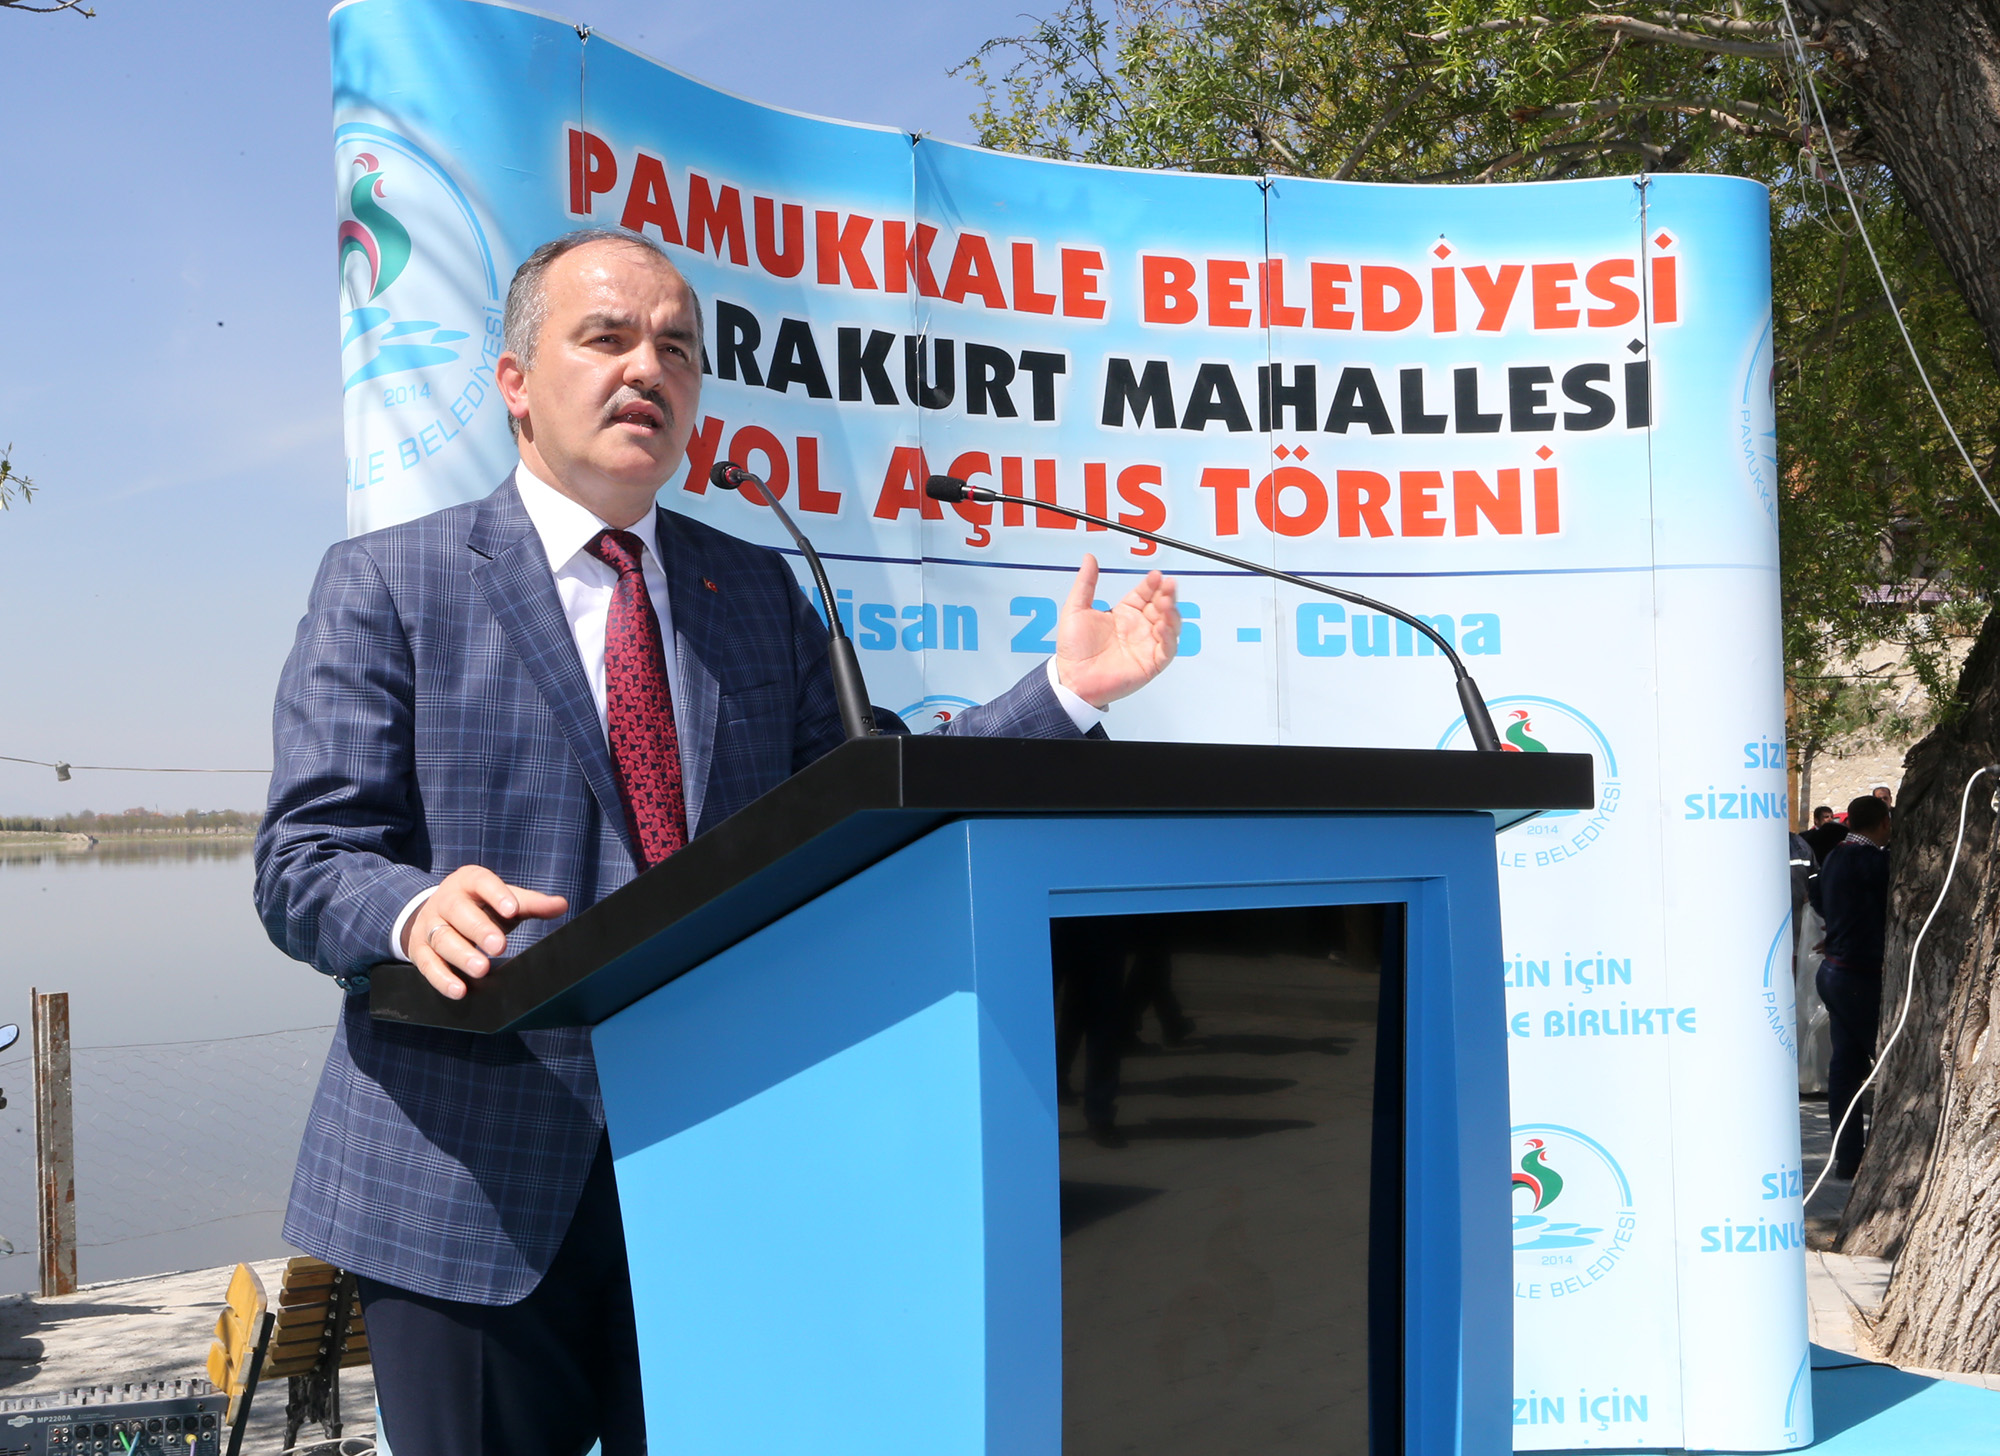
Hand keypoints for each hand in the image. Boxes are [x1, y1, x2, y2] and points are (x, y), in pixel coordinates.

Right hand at [402, 865, 567, 1000]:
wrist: (435, 914)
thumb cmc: (479, 907)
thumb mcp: (503, 901)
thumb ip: (530, 904)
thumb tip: (561, 905)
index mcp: (469, 882)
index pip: (482, 882)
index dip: (496, 895)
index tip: (512, 910)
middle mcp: (445, 901)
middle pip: (459, 912)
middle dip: (479, 929)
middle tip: (499, 946)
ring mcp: (429, 924)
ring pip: (442, 939)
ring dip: (461, 956)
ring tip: (481, 970)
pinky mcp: (418, 949)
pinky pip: (427, 964)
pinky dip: (442, 979)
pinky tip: (459, 990)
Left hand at [1054, 554, 1180, 709]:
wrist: (1071, 678)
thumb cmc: (1073, 650)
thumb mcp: (1076, 608)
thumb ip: (1086, 583)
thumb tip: (1089, 559)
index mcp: (1124, 614)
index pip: (1145, 593)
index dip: (1152, 584)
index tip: (1156, 575)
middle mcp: (1138, 628)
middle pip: (1161, 606)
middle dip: (1167, 594)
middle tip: (1168, 585)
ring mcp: (1146, 645)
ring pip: (1170, 625)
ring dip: (1172, 613)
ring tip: (1166, 603)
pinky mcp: (1150, 663)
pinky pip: (1167, 649)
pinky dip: (1169, 637)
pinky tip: (1163, 626)